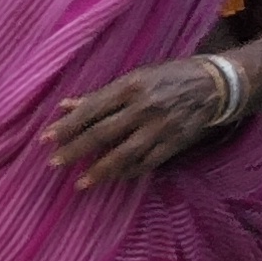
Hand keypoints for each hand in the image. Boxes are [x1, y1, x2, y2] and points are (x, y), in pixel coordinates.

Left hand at [46, 55, 236, 187]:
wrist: (215, 85)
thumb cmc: (167, 77)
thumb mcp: (134, 78)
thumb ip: (99, 95)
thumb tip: (64, 106)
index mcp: (130, 87)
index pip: (91, 109)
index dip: (67, 125)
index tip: (46, 139)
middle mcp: (144, 108)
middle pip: (103, 133)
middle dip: (76, 150)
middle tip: (54, 163)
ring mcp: (160, 127)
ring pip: (125, 153)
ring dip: (100, 170)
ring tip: (80, 183)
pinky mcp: (175, 142)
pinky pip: (148, 162)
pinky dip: (129, 172)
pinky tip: (113, 179)